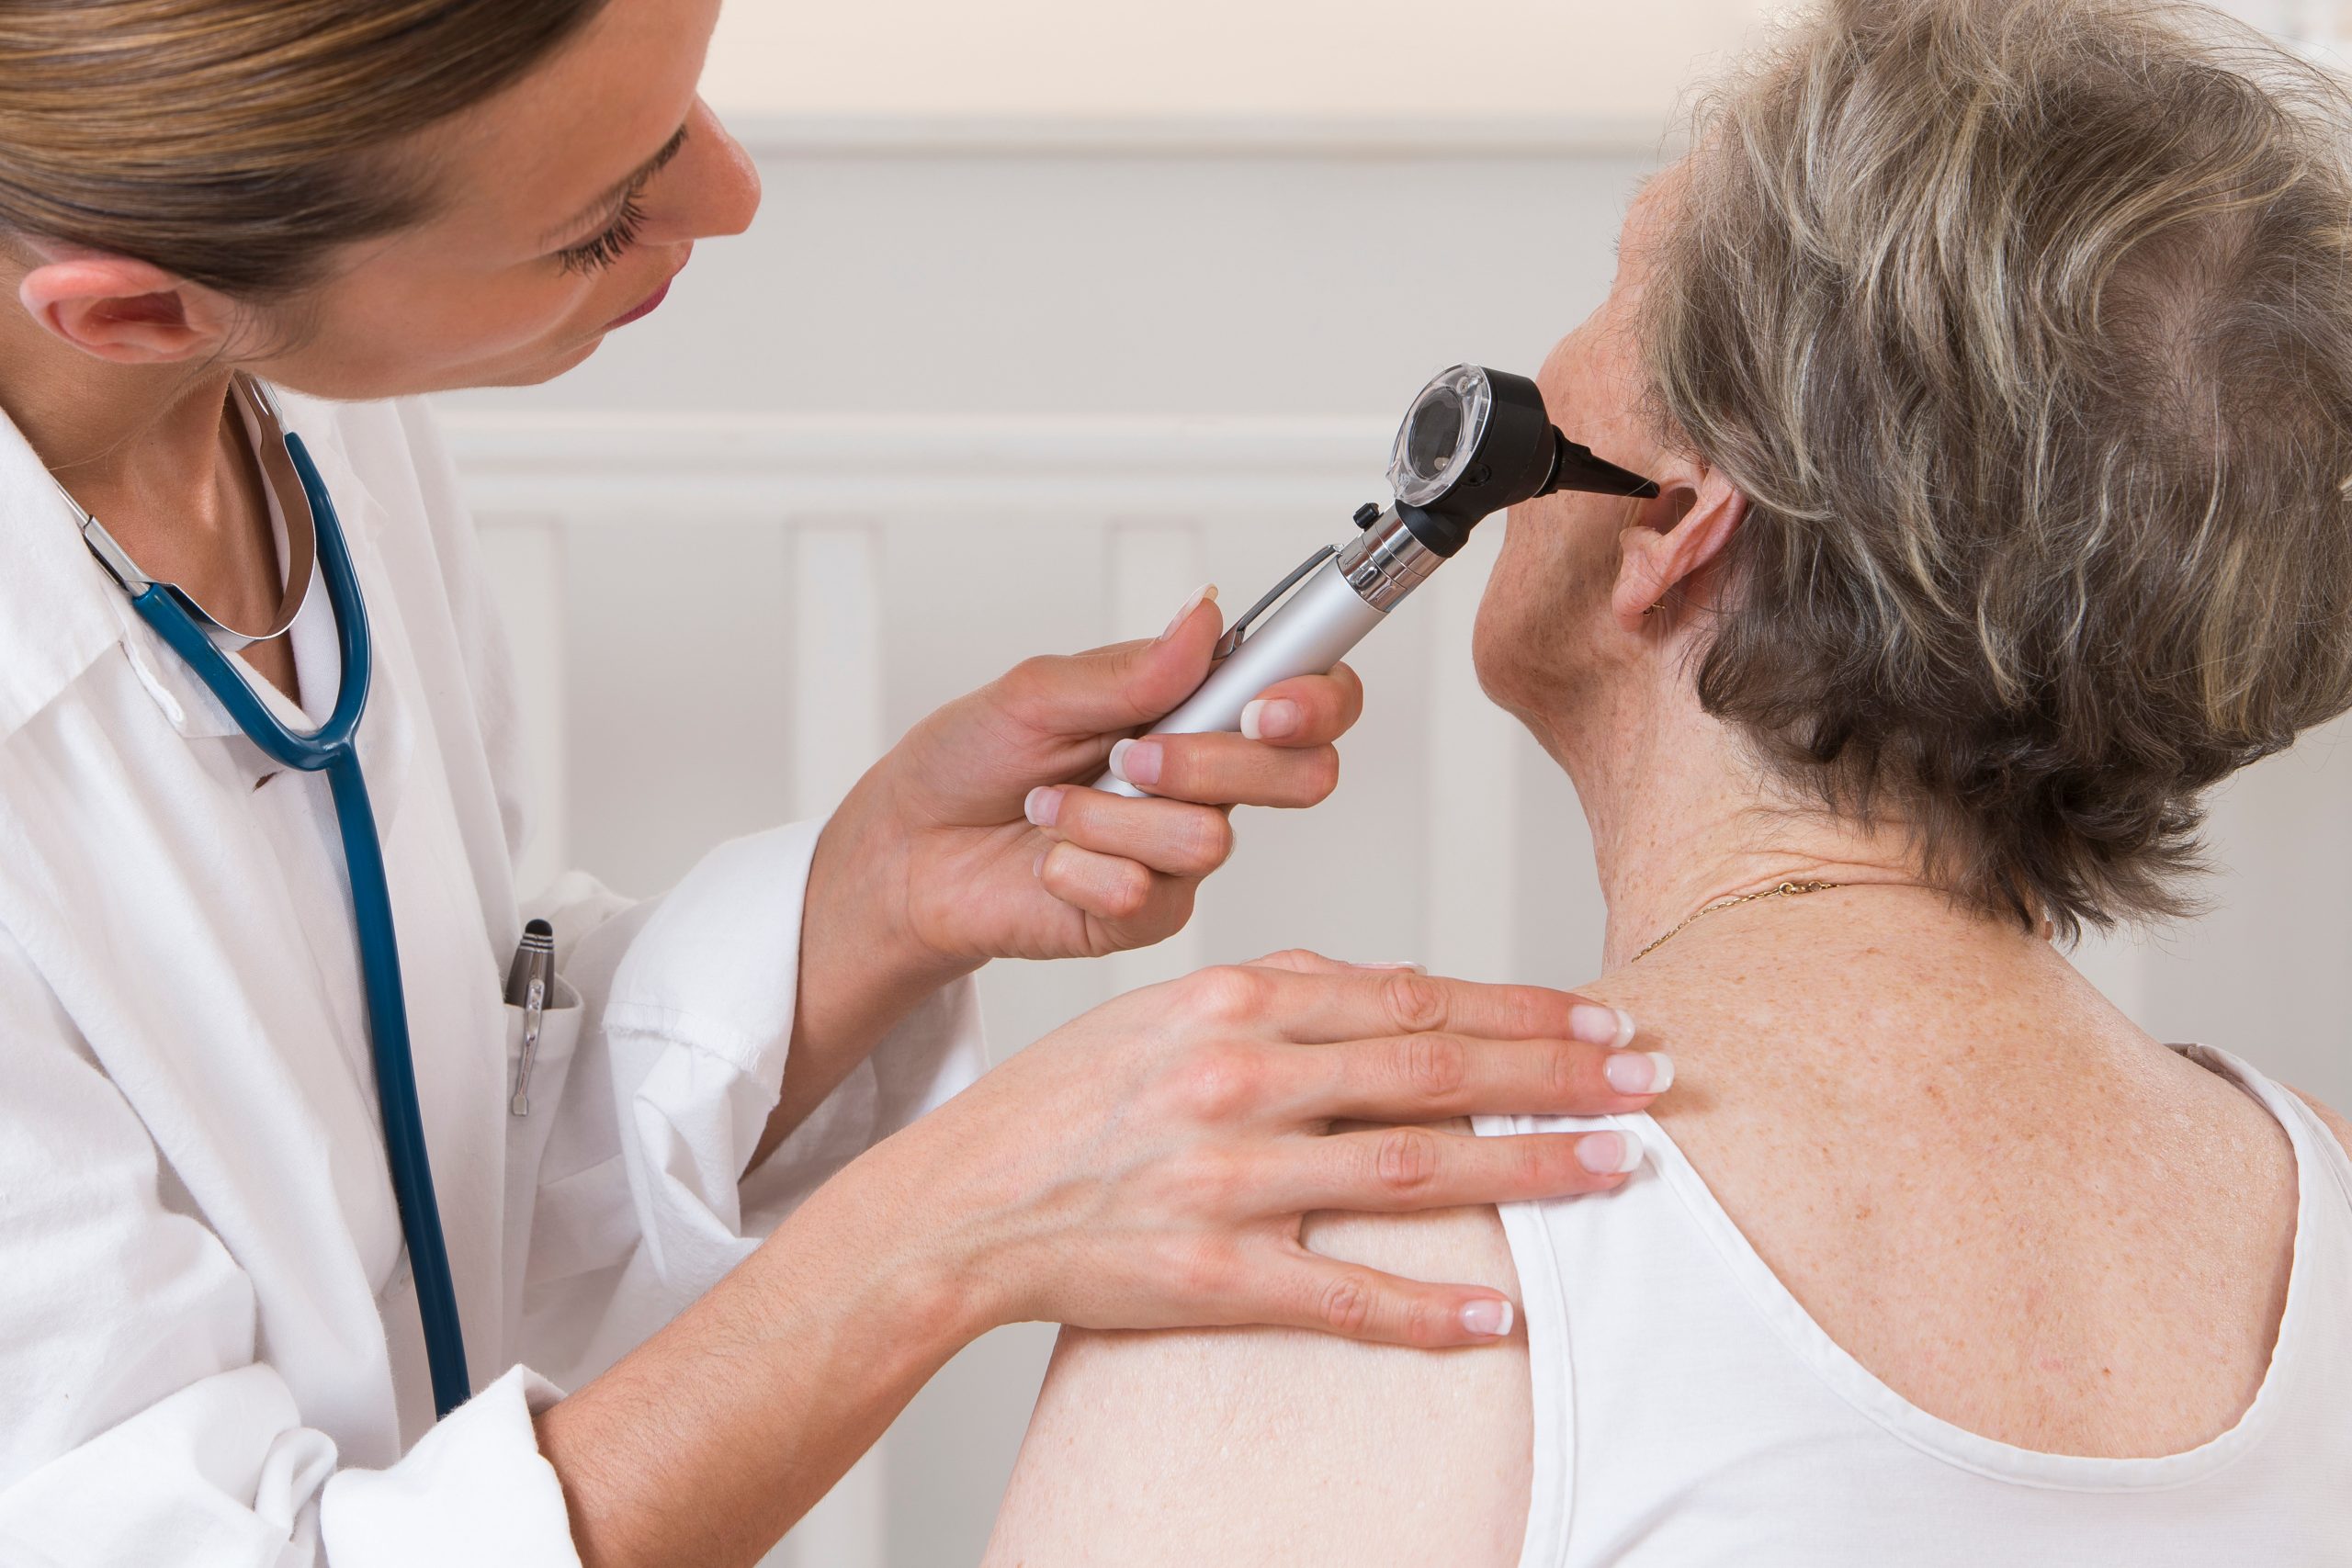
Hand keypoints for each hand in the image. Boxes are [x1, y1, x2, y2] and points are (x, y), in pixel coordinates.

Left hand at [826, 586, 1363, 969]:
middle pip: (1302, 775)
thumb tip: (1205, 619)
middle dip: (1215, 762)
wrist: (907, 849)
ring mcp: (1183, 852)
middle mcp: (1208, 780)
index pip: (1312, 698)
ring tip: (1049, 806)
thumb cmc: (970, 761)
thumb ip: (1129, 670)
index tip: (1271, 705)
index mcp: (1197, 707)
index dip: (1320, 699)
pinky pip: (1147, 892)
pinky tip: (1046, 859)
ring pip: (1210, 837)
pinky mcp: (1148, 916)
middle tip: (1134, 755)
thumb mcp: (1037, 692)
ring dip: (1110, 816)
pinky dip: (1079, 868)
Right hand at [865, 953, 1664, 1349]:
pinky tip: (1499, 1317)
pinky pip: (1343, 1293)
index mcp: (1233, 1001)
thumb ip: (1280, 993)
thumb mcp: (1166, 1009)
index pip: (1412, 996)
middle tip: (1650, 1079)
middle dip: (1559, 1072)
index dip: (1521, 1007)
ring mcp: (1229, 1177)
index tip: (1602, 1016)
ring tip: (1616, 1170)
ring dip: (1530, 1169)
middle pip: (1435, 1068)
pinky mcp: (1213, 1272)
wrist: (961, 1202)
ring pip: (1415, 1168)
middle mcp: (1241, 1077)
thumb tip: (1393, 989)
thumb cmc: (1064, 1104)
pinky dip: (1427, 1309)